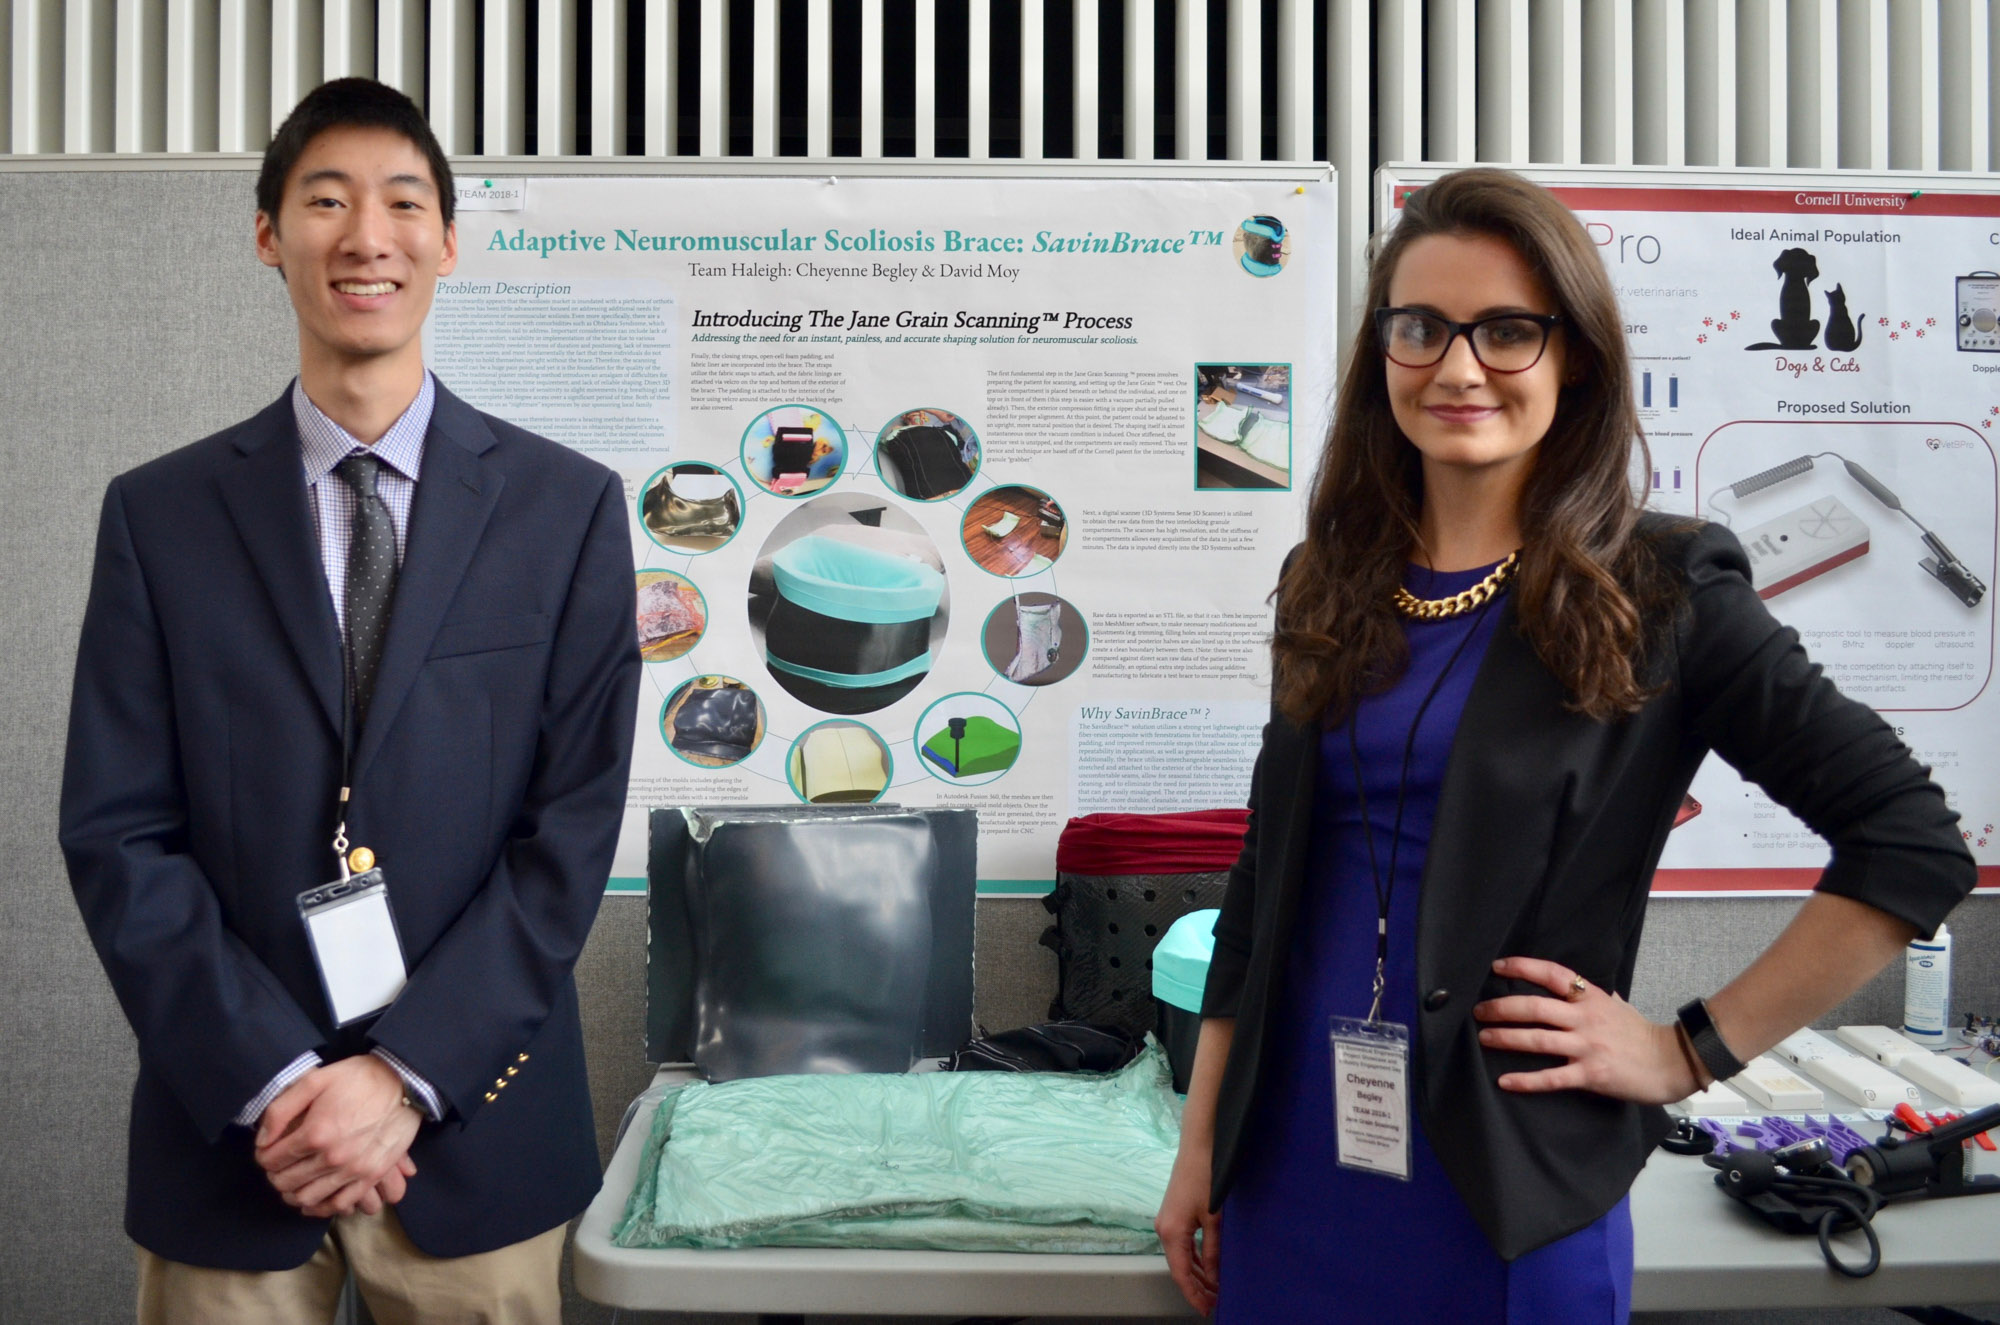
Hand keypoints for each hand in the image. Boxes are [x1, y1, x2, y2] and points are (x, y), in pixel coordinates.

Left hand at [255, 1056, 421, 1216]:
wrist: (404, 1083)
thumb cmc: (358, 1078)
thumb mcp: (315, 1080)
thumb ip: (281, 1109)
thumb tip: (262, 1140)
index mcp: (316, 1133)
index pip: (273, 1159)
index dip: (264, 1156)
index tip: (267, 1150)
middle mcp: (333, 1157)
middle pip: (287, 1181)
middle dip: (275, 1176)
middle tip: (277, 1167)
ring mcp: (354, 1169)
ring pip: (309, 1198)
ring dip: (293, 1194)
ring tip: (292, 1184)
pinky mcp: (372, 1175)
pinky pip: (340, 1204)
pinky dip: (321, 1208)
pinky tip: (314, 1201)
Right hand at [1155, 1145, 1221, 1316]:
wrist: (1198, 1145)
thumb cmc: (1206, 1177)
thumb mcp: (1214, 1218)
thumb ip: (1213, 1250)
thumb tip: (1214, 1277)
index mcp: (1171, 1233)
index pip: (1181, 1274)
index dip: (1193, 1295)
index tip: (1207, 1310)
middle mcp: (1164, 1229)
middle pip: (1180, 1268)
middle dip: (1197, 1287)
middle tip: (1216, 1303)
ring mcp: (1167, 1222)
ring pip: (1182, 1257)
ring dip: (1197, 1273)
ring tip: (1215, 1289)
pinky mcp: (1174, 1214)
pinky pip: (1183, 1244)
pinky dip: (1195, 1258)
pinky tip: (1208, 1267)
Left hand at [1473, 957, 1698, 1105]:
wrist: (1671, 1062)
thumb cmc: (1640, 1033)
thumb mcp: (1616, 1004)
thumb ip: (1590, 996)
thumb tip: (1570, 986)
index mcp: (1591, 998)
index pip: (1552, 974)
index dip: (1522, 967)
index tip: (1496, 966)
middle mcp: (1585, 1018)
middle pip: (1535, 1007)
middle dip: (1501, 1007)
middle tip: (1478, 1010)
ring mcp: (1587, 1046)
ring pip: (1538, 1039)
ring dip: (1506, 1038)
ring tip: (1483, 1037)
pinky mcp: (1591, 1074)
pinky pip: (1552, 1077)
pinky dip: (1526, 1080)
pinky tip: (1505, 1081)